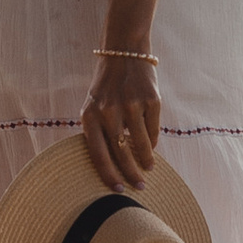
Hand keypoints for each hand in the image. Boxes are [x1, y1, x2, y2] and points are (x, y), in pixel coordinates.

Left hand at [80, 50, 159, 195]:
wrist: (124, 51)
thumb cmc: (107, 86)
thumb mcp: (94, 105)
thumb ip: (99, 131)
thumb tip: (114, 165)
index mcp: (90, 115)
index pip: (98, 154)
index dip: (109, 175)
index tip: (118, 190)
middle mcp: (109, 111)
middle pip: (121, 153)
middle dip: (131, 174)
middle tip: (139, 187)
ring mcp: (131, 105)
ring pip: (141, 144)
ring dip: (146, 160)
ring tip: (149, 168)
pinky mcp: (151, 100)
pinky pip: (153, 129)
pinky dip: (153, 140)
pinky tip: (152, 145)